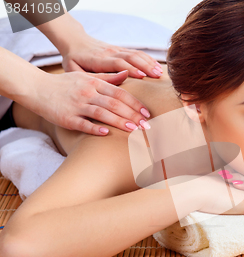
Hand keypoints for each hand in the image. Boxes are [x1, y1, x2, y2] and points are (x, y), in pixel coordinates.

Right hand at [28, 70, 150, 134]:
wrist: (36, 88)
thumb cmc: (65, 84)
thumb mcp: (86, 77)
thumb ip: (108, 78)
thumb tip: (127, 74)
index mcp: (94, 83)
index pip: (120, 93)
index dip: (135, 104)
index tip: (147, 114)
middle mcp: (87, 93)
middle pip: (114, 104)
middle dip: (132, 115)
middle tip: (146, 126)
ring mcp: (77, 105)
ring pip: (102, 113)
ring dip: (119, 122)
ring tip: (133, 130)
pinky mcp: (67, 118)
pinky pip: (83, 123)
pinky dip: (94, 128)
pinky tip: (106, 133)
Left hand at [61, 33, 162, 78]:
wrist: (74, 41)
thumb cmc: (74, 60)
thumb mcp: (76, 70)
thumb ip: (94, 76)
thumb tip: (119, 79)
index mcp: (98, 59)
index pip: (117, 62)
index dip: (130, 68)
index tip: (142, 76)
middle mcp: (110, 52)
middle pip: (131, 57)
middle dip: (145, 66)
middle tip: (157, 77)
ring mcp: (116, 50)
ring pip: (136, 54)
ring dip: (149, 63)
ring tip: (160, 73)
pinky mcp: (121, 49)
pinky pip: (137, 53)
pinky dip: (148, 59)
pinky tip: (157, 66)